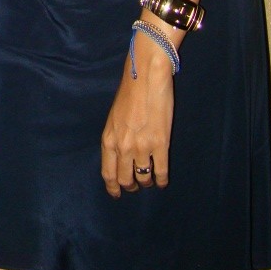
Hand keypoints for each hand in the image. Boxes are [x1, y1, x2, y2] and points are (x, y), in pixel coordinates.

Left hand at [100, 31, 174, 196]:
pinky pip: (161, 171)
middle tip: (136, 186)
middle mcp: (123, 146)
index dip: (112, 186)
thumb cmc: (130, 92)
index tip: (116, 193)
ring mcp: (142, 147)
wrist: (146, 76)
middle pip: (125, 179)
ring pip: (143, 178)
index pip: (107, 172)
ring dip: (146, 182)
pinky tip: (162, 181)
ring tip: (150, 181)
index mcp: (108, 138)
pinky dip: (162, 180)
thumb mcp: (115, 116)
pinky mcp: (160, 144)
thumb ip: (116, 136)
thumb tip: (120, 154)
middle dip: (130, 186)